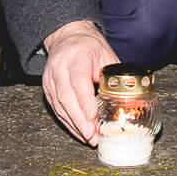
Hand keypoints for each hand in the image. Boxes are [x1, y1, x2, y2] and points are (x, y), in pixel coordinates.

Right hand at [41, 20, 118, 144]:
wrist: (67, 37)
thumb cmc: (89, 46)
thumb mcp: (106, 54)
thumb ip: (114, 75)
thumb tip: (129, 97)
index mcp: (76, 57)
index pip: (78, 81)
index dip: (84, 101)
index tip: (92, 117)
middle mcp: (59, 67)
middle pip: (66, 97)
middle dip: (79, 120)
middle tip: (91, 135)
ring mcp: (50, 78)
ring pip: (59, 105)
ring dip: (73, 124)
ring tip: (88, 138)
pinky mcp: (47, 88)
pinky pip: (56, 108)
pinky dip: (67, 122)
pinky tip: (78, 132)